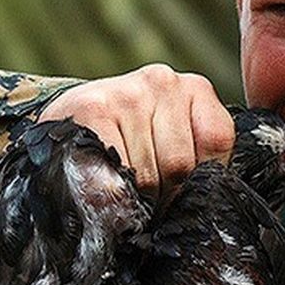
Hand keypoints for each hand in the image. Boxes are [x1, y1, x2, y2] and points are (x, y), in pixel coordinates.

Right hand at [39, 64, 234, 200]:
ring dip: (139, 201)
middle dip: (166, 196)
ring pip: (148, 176)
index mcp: (195, 88)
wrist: (69, 125)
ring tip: (127, 194)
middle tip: (149, 202)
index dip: (197, 180)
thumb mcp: (174, 142)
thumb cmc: (132, 142)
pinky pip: (114, 175)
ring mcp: (128, 92)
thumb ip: (197, 161)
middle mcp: (164, 81)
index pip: (216, 143)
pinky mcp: (92, 109)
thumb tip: (205, 203)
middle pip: (180, 165)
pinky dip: (112, 197)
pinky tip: (104, 188)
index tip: (179, 190)